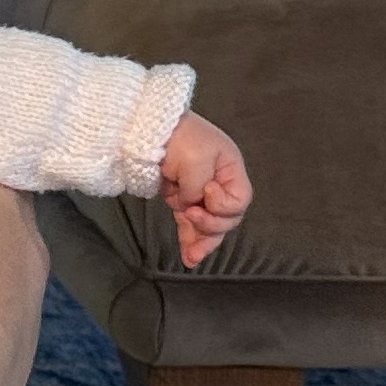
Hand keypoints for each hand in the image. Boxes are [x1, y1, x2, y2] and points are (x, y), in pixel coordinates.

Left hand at [160, 111, 252, 267]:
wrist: (144, 129)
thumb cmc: (176, 138)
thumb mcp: (195, 159)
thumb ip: (197, 188)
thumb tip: (191, 205)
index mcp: (230, 168)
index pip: (240, 199)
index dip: (224, 204)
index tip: (205, 191)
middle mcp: (219, 182)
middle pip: (226, 217)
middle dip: (210, 224)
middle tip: (191, 215)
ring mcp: (200, 192)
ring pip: (208, 225)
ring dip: (201, 241)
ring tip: (192, 257)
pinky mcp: (182, 199)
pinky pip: (190, 224)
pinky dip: (189, 239)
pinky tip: (189, 257)